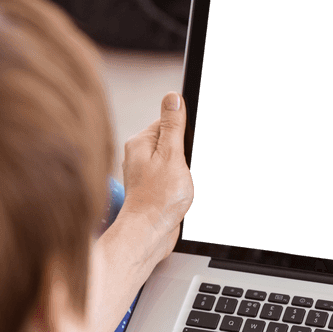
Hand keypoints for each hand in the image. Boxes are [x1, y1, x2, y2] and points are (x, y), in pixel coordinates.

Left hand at [120, 92, 194, 262]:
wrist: (149, 234)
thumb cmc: (157, 198)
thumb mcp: (171, 155)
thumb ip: (173, 126)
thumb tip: (172, 97)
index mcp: (141, 142)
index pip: (168, 121)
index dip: (186, 132)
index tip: (192, 145)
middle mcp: (140, 156)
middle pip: (173, 142)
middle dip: (187, 153)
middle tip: (187, 169)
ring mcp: (146, 173)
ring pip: (175, 162)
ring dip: (185, 171)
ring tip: (182, 184)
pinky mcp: (154, 189)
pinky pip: (172, 178)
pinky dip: (181, 184)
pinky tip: (181, 194)